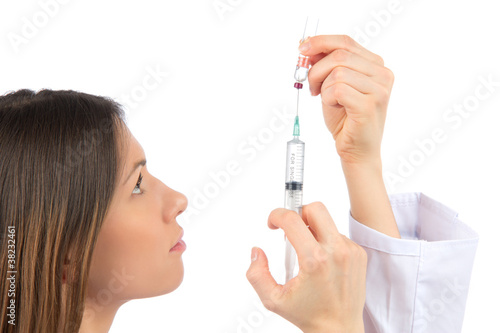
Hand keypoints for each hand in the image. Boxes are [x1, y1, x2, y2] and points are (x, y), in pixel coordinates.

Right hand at [246, 202, 365, 332]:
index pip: (292, 219)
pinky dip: (326, 242)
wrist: (340, 329)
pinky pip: (338, 235)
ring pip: (327, 223)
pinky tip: (322, 262)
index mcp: (314, 260)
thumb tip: (256, 252)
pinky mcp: (359, 254)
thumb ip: (257, 274)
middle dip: (298, 213)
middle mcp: (336, 252)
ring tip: (307, 255)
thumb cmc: (309, 315)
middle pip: (315, 209)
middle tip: (291, 229)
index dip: (276, 215)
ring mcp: (350, 251)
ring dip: (313, 231)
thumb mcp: (273, 300)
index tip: (272, 223)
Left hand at [299, 35, 393, 165]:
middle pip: (339, 54)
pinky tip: (334, 107)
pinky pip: (337, 89)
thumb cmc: (346, 119)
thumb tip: (307, 46)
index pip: (346, 42)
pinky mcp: (369, 105)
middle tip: (312, 86)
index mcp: (376, 66)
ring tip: (327, 100)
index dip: (320, 42)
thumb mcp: (332, 85)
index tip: (302, 48)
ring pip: (337, 72)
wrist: (357, 150)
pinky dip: (327, 98)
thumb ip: (326, 65)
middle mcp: (383, 74)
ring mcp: (379, 90)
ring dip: (323, 87)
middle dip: (317, 69)